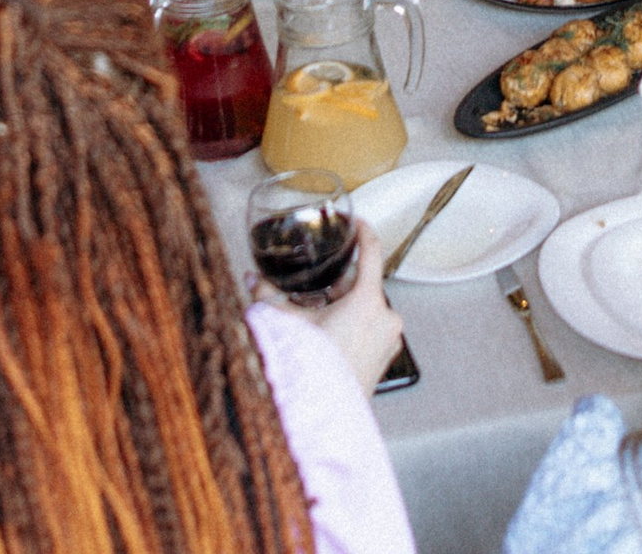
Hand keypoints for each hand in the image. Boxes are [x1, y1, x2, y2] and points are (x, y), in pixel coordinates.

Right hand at [252, 228, 404, 397]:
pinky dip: (356, 325)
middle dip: (340, 283)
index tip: (356, 222)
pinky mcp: (388, 356)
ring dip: (347, 305)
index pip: (373, 252)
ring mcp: (390, 339)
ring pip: (369, 306)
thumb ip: (269, 297)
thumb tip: (252, 278)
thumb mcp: (289, 326)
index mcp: (368, 302)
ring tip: (322, 317)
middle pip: (365, 283)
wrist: (325, 419)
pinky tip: (334, 336)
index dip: (363, 231)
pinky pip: (373, 328)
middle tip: (318, 289)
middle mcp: (386, 317)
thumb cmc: (313, 372)